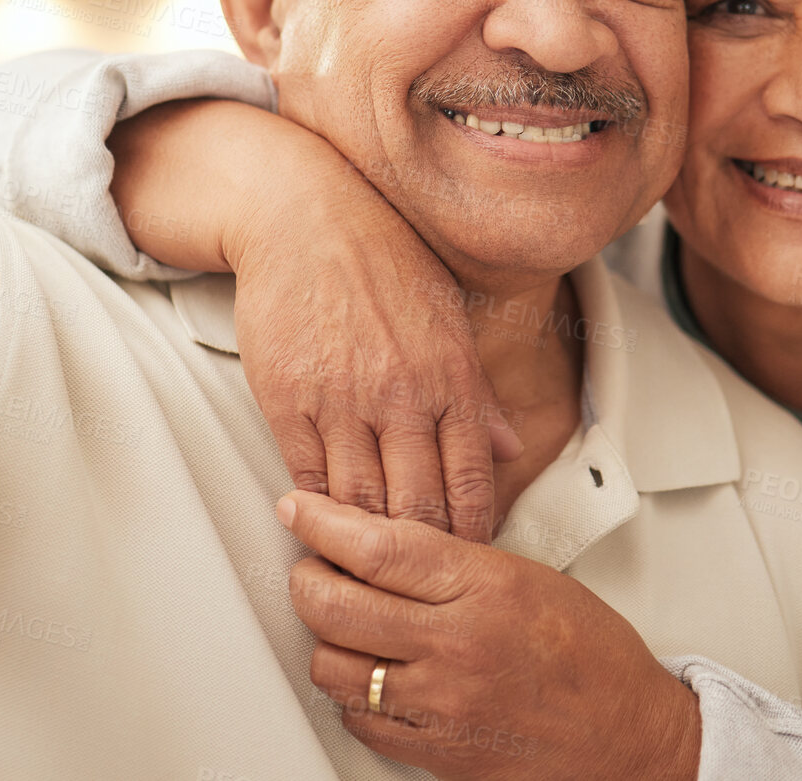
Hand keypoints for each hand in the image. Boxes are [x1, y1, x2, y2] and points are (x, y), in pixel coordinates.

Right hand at [112, 100, 522, 540]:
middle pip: (419, 510)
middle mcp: (402, 395)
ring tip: (374, 571)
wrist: (304, 214)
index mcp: (452, 377)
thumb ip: (479, 394)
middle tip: (422, 587)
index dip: (472, 537)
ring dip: (368, 547)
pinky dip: (318, 515)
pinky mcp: (287, 399)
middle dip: (424, 558)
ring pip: (362, 506)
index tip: (468, 564)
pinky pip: (308, 480)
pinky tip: (326, 531)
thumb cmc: (383, 262)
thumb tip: (514, 449)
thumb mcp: (448, 320)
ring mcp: (343, 400)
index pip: (472, 485)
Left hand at [277, 491, 700, 779]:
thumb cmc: (590, 655)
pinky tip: (369, 675)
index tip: (300, 509)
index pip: (377, 546)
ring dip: (324, 638)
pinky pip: (359, 719)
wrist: (628, 735)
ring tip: (340, 622)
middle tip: (311, 566)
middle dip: (306, 578)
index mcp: (483, 587)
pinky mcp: (435, 752)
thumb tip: (383, 540)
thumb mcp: (527, 577)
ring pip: (333, 665)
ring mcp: (441, 704)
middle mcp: (456, 644)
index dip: (323, 522)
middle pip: (335, 605)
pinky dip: (351, 694)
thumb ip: (453, 559)